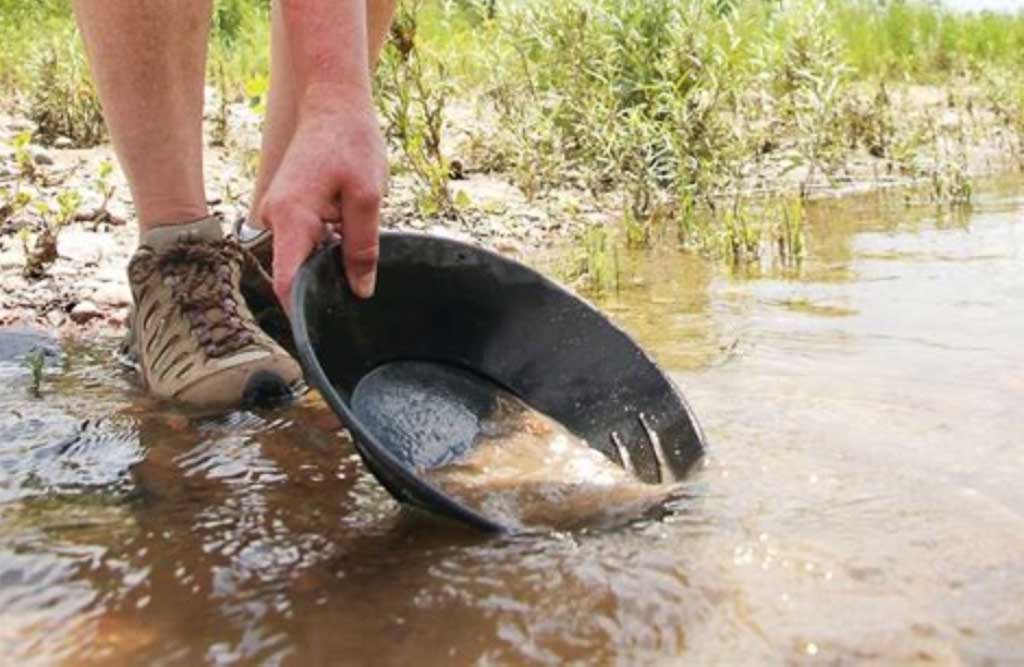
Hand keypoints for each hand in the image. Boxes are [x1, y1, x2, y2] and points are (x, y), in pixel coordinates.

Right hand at [260, 85, 387, 307]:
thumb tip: (359, 291)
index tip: (316, 337)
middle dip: (323, 287)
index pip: (287, 280)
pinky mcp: (288, 214)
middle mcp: (275, 220)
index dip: (300, 312)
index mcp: (292, 217)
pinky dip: (326, 249)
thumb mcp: (368, 197)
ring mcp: (279, 217)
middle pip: (296, 274)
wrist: (333, 105)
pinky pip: (305, 244)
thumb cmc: (351, 143)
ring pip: (304, 259)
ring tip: (354, 256)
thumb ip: (363, 246)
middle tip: (355, 299)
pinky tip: (347, 240)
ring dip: (328, 264)